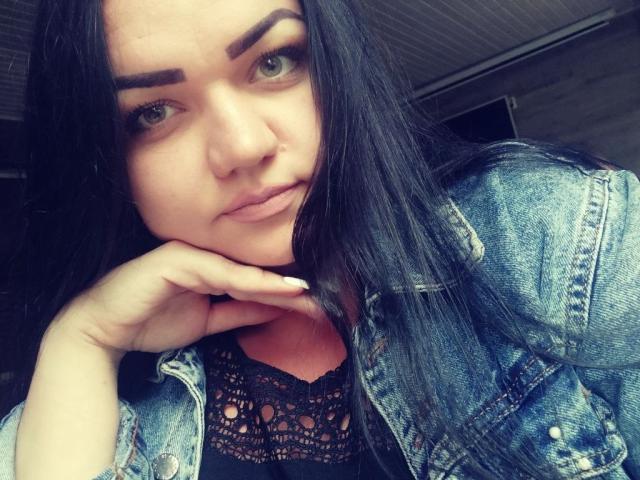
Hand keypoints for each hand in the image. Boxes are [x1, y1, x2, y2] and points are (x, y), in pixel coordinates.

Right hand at [51, 240, 322, 355]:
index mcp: (209, 266)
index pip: (254, 278)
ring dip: (280, 285)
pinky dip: (254, 282)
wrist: (102, 329)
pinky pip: (224, 274)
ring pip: (244, 271)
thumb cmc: (149, 321)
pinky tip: (282, 289)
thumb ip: (239, 312)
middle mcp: (204, 255)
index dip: (285, 290)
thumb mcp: (206, 322)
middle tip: (327, 298)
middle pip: (256, 271)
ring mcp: (191, 253)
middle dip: (291, 287)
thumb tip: (276, 309)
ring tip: (312, 295)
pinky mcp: (179, 260)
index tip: (316, 303)